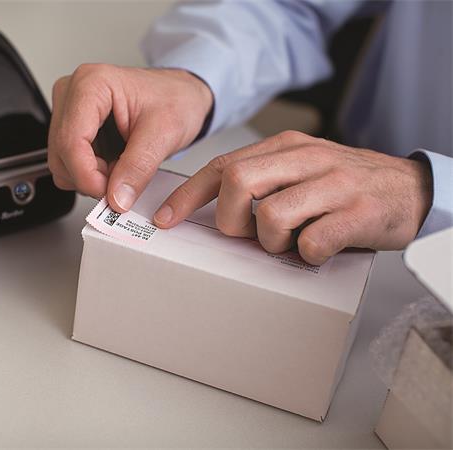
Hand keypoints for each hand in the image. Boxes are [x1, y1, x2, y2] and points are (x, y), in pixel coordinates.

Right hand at [48, 64, 212, 211]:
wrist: (179, 96)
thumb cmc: (174, 100)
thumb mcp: (163, 134)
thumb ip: (138, 168)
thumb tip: (117, 198)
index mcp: (92, 84)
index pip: (70, 141)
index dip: (87, 176)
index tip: (109, 194)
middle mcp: (72, 93)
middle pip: (60, 154)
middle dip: (90, 178)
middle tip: (122, 181)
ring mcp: (68, 110)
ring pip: (60, 162)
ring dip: (89, 178)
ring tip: (121, 167)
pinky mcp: (70, 126)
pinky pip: (67, 163)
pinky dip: (88, 174)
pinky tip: (111, 164)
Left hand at [153, 131, 432, 264]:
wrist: (411, 189)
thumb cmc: (345, 185)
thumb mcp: (300, 170)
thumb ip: (262, 180)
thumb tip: (212, 207)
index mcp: (285, 147)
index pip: (223, 166)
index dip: (188, 195)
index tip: (166, 218)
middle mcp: (307, 158)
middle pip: (238, 181)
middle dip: (230, 219)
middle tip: (247, 235)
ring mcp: (334, 184)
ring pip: (272, 215)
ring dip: (271, 241)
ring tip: (291, 242)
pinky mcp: (358, 213)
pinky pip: (313, 241)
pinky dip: (308, 254)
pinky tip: (318, 249)